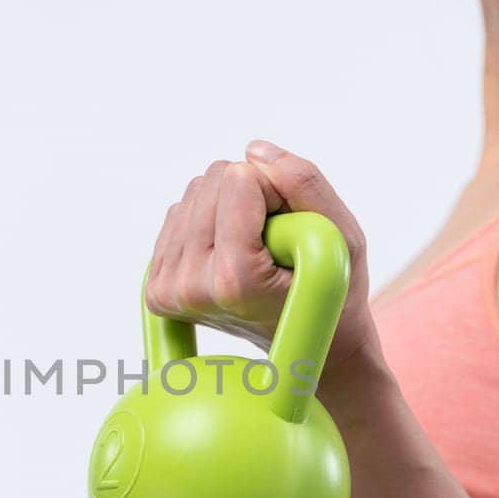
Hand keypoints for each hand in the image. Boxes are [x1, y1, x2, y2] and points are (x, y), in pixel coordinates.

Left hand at [144, 140, 377, 374]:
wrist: (311, 348)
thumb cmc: (334, 295)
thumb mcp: (341, 236)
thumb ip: (304, 183)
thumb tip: (252, 149)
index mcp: (233, 280)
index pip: (241, 179)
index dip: (279, 192)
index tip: (293, 231)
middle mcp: (190, 288)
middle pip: (213, 180)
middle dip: (254, 194)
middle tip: (276, 241)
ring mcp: (168, 290)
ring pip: (195, 191)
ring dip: (232, 205)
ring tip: (258, 247)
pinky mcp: (156, 287)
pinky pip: (180, 212)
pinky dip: (212, 219)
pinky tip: (234, 250)